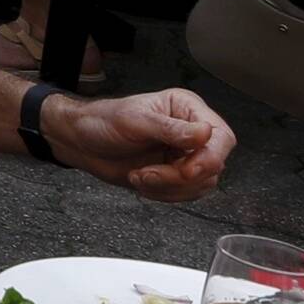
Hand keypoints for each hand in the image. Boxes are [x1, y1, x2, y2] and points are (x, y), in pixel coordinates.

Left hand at [47, 86, 234, 200]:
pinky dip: (164, 194)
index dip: (210, 157)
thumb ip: (170, 129)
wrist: (82, 142)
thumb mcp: (134, 121)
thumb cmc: (103, 122)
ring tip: (140, 175)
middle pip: (213, 164)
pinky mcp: (176, 175)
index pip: (221, 136)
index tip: (187, 169)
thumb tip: (205, 133)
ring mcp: (185, 155)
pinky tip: (142, 181)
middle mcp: (191, 132)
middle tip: (151, 173)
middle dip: (181, 176)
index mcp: (186, 109)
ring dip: (169, 187)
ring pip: (201, 183)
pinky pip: (186, 194)